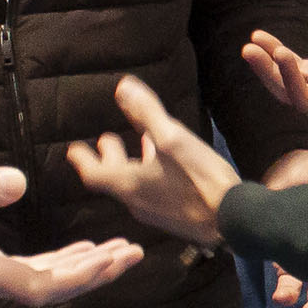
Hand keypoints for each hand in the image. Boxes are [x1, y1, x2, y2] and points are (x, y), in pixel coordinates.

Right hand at [0, 163, 144, 302]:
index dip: (85, 276)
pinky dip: (53, 263)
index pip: (43, 286)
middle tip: (134, 253)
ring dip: (78, 268)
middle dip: (94, 272)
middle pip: (49, 288)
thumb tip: (20, 183)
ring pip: (38, 282)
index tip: (119, 258)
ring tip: (115, 251)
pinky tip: (70, 252)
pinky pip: (21, 273)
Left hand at [65, 73, 241, 245]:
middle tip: (106, 139)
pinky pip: (150, 192)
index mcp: (129, 184)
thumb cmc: (200, 179)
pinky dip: (148, 173)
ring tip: (136, 144)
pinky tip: (167, 163)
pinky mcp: (173, 216)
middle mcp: (136, 201)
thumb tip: (123, 87)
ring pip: (132, 185)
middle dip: (108, 157)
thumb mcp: (173, 140)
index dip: (83, 159)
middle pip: (112, 179)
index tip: (74, 149)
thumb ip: (146, 113)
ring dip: (129, 164)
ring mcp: (155, 211)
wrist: (233, 220)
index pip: (93, 174)